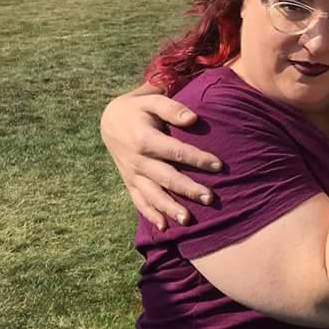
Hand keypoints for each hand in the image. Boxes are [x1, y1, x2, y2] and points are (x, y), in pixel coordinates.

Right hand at [100, 91, 221, 229]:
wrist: (109, 121)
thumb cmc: (138, 108)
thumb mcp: (151, 100)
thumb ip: (172, 108)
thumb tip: (194, 118)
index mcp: (145, 139)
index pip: (175, 152)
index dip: (197, 158)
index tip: (219, 165)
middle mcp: (138, 161)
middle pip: (166, 178)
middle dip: (188, 189)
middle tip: (210, 198)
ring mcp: (133, 175)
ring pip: (152, 195)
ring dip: (170, 208)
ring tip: (188, 220)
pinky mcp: (130, 183)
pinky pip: (139, 202)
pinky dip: (150, 215)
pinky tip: (164, 227)